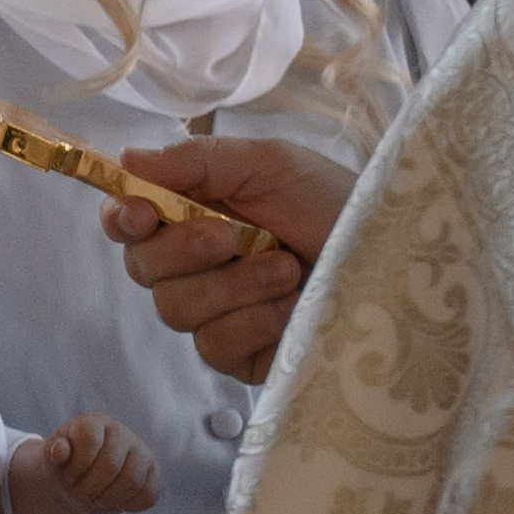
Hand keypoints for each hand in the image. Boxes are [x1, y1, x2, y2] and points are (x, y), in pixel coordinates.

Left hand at [11, 416, 158, 513]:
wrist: (80, 480)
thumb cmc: (65, 466)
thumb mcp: (53, 458)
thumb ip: (55, 452)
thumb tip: (59, 450)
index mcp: (95, 422)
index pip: (90, 441)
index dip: (76, 467)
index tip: (69, 476)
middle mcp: (122, 433)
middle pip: (111, 465)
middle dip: (90, 488)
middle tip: (80, 492)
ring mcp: (141, 452)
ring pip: (132, 482)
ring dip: (108, 499)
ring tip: (96, 497)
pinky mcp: (152, 473)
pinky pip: (148, 496)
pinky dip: (128, 506)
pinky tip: (114, 500)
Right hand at [101, 139, 350, 385]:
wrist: (391, 252)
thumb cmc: (331, 201)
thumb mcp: (269, 164)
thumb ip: (198, 161)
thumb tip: (128, 158)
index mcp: (196, 211)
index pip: (131, 221)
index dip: (123, 219)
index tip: (140, 215)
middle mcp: (197, 264)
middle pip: (144, 270)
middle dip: (184, 250)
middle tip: (230, 236)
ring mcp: (217, 313)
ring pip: (176, 310)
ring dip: (233, 286)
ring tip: (287, 269)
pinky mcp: (241, 355)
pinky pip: (214, 346)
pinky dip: (252, 322)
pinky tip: (291, 306)